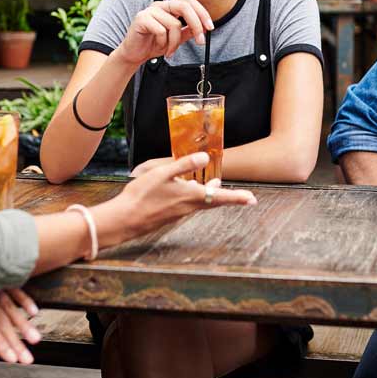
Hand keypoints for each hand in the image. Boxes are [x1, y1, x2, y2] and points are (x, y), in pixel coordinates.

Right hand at [99, 152, 255, 242]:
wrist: (124, 220)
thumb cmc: (142, 196)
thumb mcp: (162, 174)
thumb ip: (184, 165)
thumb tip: (204, 157)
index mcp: (190, 196)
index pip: (220, 197)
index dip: (237, 197)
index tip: (252, 199)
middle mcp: (188, 207)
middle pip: (214, 202)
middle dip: (230, 198)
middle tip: (246, 198)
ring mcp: (179, 213)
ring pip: (202, 203)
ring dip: (212, 196)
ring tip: (218, 187)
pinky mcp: (170, 215)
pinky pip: (190, 206)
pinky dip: (197, 198)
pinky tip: (190, 192)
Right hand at [114, 0, 212, 64]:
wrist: (134, 54)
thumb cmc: (153, 44)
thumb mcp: (176, 39)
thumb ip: (188, 32)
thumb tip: (203, 28)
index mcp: (169, 7)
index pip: (189, 2)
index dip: (202, 13)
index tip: (210, 28)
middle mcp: (160, 5)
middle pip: (184, 7)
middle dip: (196, 25)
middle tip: (200, 41)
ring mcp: (150, 11)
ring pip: (173, 24)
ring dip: (175, 42)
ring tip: (169, 50)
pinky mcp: (141, 19)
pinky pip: (161, 30)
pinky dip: (163, 43)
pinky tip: (158, 47)